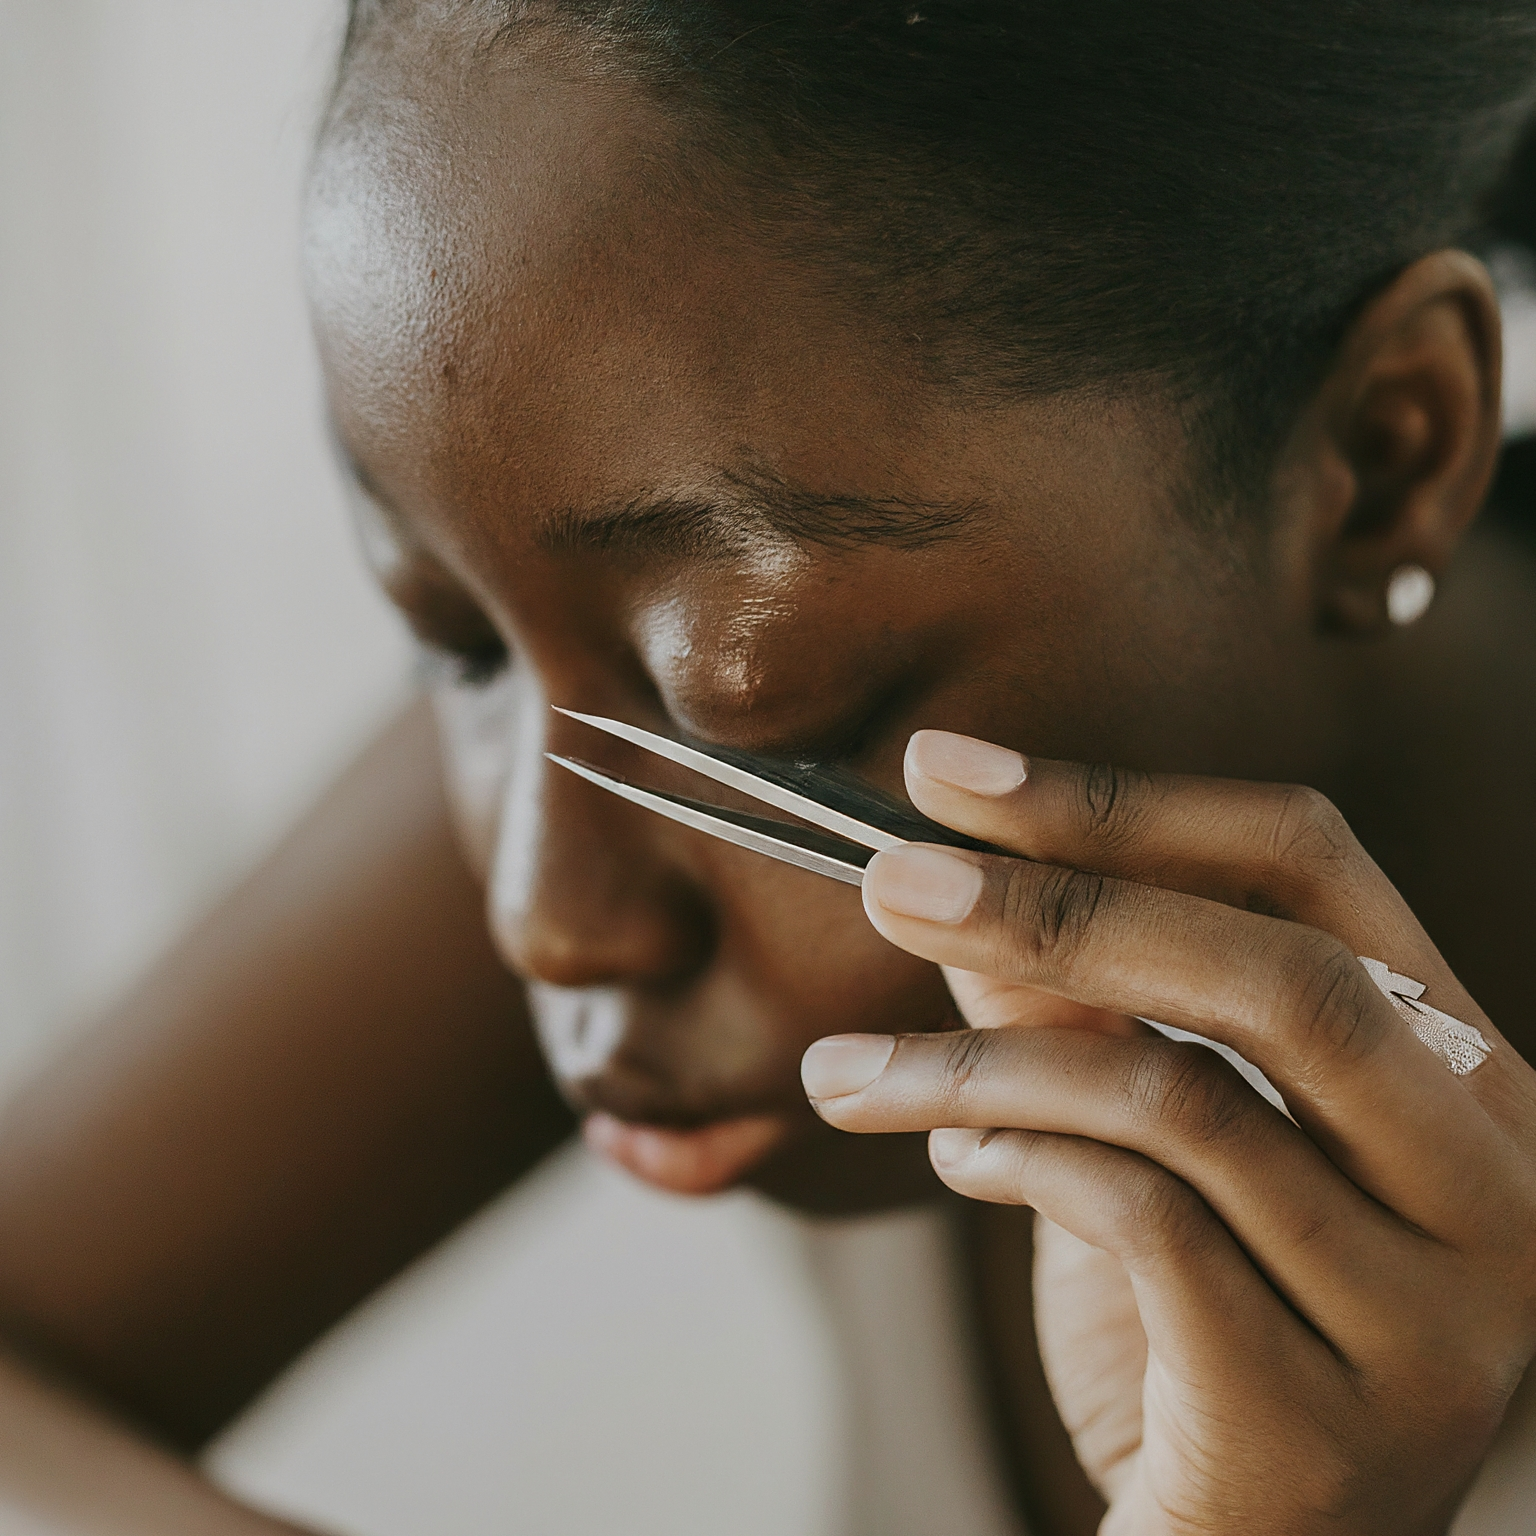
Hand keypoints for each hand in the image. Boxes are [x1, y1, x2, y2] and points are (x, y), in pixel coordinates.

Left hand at [801, 731, 1535, 1534]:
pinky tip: (952, 1161)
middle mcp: (1489, 1180)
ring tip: (852, 1072)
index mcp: (1458, 1069)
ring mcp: (1432, 1312)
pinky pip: (1146, 1225)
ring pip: (1184, 1103)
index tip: (949, 771)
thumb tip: (945, 864)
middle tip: (888, 880)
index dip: (1119, 799)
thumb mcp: (1139, 1127)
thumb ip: (1066, 999)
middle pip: (1278, 973)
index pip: (1311, 864)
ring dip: (976, 1066)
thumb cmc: (1196, 1318)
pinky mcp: (1329, 1421)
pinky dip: (1017, 1164)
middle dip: (1054, 905)